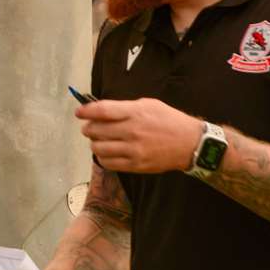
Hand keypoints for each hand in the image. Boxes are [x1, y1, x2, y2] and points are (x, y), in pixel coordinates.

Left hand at [76, 97, 202, 173]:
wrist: (189, 143)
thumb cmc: (168, 120)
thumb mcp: (149, 105)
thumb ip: (124, 107)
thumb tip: (100, 110)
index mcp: (135, 113)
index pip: (102, 111)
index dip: (86, 111)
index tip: (79, 112)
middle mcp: (132, 131)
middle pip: (96, 130)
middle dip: (88, 128)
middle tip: (89, 128)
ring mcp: (133, 150)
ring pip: (98, 148)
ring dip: (94, 144)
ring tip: (99, 141)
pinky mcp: (135, 165)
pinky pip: (108, 163)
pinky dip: (102, 157)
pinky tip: (107, 153)